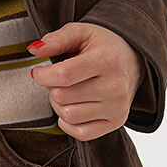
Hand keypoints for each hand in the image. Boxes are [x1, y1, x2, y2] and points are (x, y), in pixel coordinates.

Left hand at [27, 22, 146, 139]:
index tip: (38, 72)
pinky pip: (81, 133)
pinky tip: (73, 107)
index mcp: (106, 60)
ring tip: (67, 91)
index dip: (43, 75)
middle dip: (51, 88)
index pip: (64, 75)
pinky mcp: (117, 122)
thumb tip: (34, 50)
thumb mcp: (80, 32)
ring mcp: (117, 106)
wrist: (131, 58)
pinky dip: (69, 123)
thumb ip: (56, 39)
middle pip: (62, 97)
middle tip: (58, 80)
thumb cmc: (102, 45)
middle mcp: (115, 85)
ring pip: (68, 116)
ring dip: (59, 105)